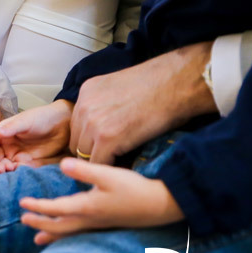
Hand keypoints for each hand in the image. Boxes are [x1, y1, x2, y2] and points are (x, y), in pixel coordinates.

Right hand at [0, 101, 73, 173]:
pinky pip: (16, 168)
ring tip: (4, 169)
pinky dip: (13, 171)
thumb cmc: (42, 117)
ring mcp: (16, 153)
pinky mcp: (27, 161)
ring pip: (3, 163)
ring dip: (1, 167)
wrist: (62, 125)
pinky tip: (14, 170)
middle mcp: (7, 143)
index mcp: (4, 131)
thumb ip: (11, 128)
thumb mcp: (25, 121)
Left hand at [20, 158, 184, 244]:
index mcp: (87, 207)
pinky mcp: (107, 225)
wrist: (161, 205)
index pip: (56, 208)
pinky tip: (68, 235)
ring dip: (52, 234)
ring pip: (69, 233)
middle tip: (23, 220)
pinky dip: (68, 236)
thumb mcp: (109, 175)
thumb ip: (84, 170)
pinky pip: (80, 235)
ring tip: (37, 239)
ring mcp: (99, 225)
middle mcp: (90, 220)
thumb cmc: (134, 188)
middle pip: (59, 225)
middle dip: (40, 222)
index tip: (21, 204)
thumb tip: (61, 164)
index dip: (38, 206)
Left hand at [70, 43, 214, 163]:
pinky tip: (123, 167)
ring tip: (118, 164)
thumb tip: (104, 122)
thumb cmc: (158, 85)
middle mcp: (84, 106)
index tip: (100, 146)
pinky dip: (110, 169)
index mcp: (86, 92)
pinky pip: (98, 164)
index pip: (77, 124)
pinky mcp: (107, 139)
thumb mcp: (119, 87)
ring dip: (100, 161)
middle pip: (76, 141)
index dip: (89, 138)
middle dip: (91, 151)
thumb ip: (104, 103)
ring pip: (84, 155)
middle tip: (110, 158)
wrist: (175, 83)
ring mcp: (93, 122)